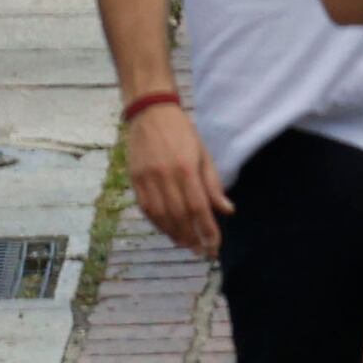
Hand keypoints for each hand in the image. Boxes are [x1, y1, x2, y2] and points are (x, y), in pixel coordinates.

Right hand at [126, 99, 229, 253]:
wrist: (150, 111)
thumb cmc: (182, 132)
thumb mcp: (203, 154)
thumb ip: (213, 184)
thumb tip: (227, 211)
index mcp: (187, 168)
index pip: (199, 208)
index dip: (208, 231)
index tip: (215, 247)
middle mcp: (166, 175)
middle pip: (179, 216)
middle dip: (192, 238)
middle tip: (201, 251)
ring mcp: (148, 178)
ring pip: (161, 216)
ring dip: (174, 234)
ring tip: (185, 245)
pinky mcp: (135, 179)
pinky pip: (146, 208)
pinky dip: (157, 223)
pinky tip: (167, 231)